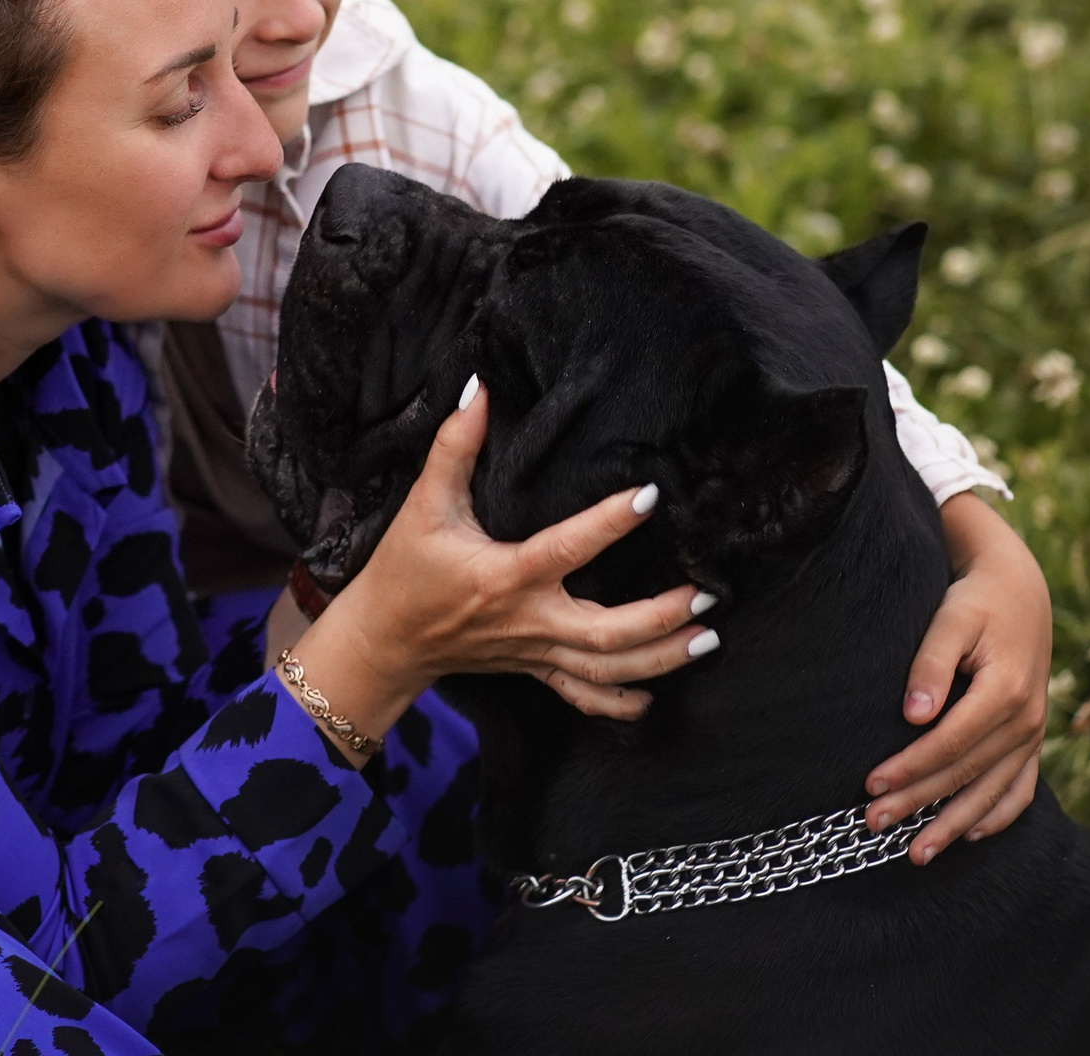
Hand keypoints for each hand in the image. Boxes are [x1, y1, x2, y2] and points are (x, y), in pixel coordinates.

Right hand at [284, 379, 717, 760]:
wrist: (383, 639)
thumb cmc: (405, 570)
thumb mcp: (424, 504)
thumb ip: (454, 445)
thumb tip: (478, 388)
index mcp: (504, 577)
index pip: (567, 549)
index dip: (609, 524)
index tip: (650, 497)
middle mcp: (527, 621)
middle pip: (605, 634)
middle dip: (660, 618)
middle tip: (706, 593)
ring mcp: (534, 652)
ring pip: (606, 670)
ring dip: (660, 659)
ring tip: (706, 639)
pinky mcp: (534, 669)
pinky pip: (582, 695)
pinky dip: (620, 702)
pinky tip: (655, 697)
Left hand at [864, 492, 1050, 861]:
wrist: (1019, 591)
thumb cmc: (975, 602)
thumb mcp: (950, 618)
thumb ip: (930, 664)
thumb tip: (913, 716)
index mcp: (1005, 691)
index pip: (951, 743)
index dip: (911, 768)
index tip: (871, 785)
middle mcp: (1026, 719)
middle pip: (965, 774)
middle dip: (919, 803)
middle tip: (872, 823)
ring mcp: (1034, 734)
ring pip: (993, 792)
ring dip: (954, 826)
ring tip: (916, 853)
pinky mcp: (1033, 738)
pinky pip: (1021, 788)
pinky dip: (998, 816)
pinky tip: (971, 834)